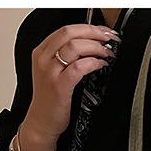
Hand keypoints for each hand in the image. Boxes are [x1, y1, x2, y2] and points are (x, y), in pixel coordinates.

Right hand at [22, 22, 118, 141]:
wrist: (42, 122)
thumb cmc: (50, 100)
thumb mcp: (53, 72)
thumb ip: (66, 57)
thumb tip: (90, 46)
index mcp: (42, 52)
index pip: (65, 29)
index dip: (87, 27)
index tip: (102, 31)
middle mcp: (44, 58)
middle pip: (69, 33)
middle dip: (93, 32)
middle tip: (108, 38)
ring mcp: (50, 72)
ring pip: (74, 46)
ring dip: (95, 47)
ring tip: (106, 53)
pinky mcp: (59, 86)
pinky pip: (79, 67)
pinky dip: (93, 62)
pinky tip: (100, 65)